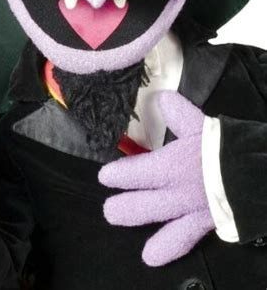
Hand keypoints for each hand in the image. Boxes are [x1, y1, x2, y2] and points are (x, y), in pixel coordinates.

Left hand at [98, 91, 213, 266]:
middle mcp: (175, 191)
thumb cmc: (226, 148)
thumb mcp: (199, 124)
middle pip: (142, 201)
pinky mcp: (203, 222)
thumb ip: (177, 112)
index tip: (104, 177)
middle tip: (108, 210)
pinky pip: (184, 238)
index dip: (118, 175)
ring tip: (116, 222)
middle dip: (123, 205)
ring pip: (157, 218)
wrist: (257, 173)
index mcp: (171, 166)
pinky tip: (152, 258)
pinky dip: (168, 247)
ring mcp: (187, 209)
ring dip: (136, 220)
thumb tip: (159, 98)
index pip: (136, 172)